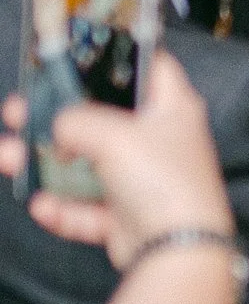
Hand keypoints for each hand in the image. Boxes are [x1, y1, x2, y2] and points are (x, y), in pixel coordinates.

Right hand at [0, 59, 231, 260]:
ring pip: (84, 166)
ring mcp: (143, 180)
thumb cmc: (162, 181)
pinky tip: (42, 206)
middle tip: (19, 112)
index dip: (114, 56)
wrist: (176, 250)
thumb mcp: (113, 134)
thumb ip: (76, 120)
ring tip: (6, 157)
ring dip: (44, 164)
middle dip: (55, 117)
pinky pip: (86, 209)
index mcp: (172, 109)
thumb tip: (58, 125)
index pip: (148, 66)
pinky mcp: (128, 217)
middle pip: (101, 119)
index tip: (75, 53)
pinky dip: (63, 208)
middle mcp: (159, 142)